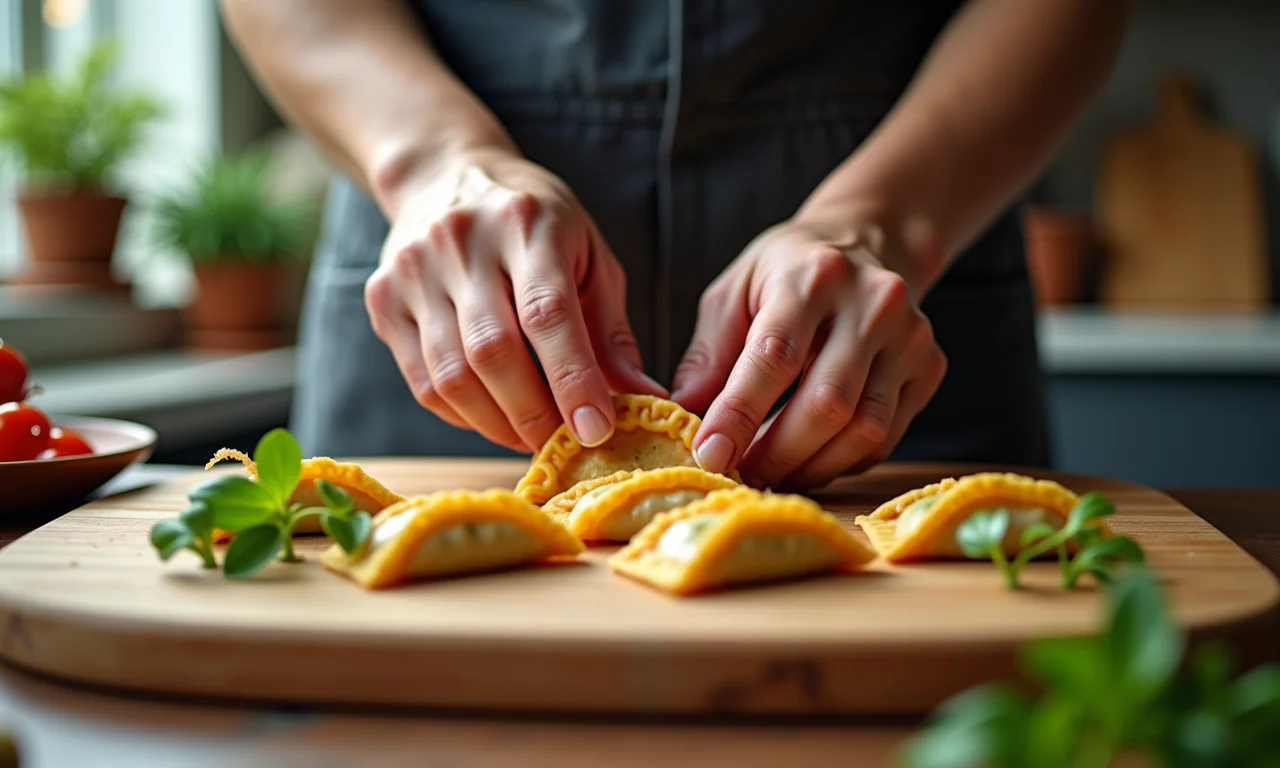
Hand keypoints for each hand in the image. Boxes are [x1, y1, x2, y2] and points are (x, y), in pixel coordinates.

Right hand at [364, 148, 665, 451]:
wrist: (444, 175)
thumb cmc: (534, 224)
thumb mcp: (587, 256)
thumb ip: (610, 331)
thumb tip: (644, 400)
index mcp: (526, 222)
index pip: (547, 313)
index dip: (572, 379)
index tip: (596, 429)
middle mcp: (461, 242)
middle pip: (493, 352)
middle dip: (534, 415)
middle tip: (563, 444)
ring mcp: (414, 270)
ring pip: (451, 376)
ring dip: (497, 424)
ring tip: (530, 437)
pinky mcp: (383, 299)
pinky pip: (422, 381)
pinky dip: (462, 415)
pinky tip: (492, 417)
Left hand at [671, 214, 946, 488]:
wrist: (864, 243)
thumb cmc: (784, 274)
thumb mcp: (732, 294)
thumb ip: (708, 357)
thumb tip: (683, 418)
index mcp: (812, 276)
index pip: (775, 357)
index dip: (740, 413)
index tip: (710, 455)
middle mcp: (873, 303)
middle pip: (827, 403)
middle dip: (777, 453)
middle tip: (741, 475)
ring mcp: (911, 336)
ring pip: (864, 429)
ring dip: (811, 466)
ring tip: (772, 473)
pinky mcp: (930, 365)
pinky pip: (887, 436)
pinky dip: (843, 460)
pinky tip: (811, 458)